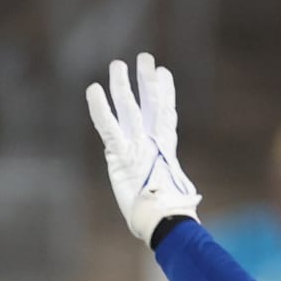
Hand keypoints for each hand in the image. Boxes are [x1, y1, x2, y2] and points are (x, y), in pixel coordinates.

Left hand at [86, 52, 201, 243]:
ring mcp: (137, 147)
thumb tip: (187, 203)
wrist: (165, 222)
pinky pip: (108, 126)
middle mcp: (152, 144)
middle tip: (146, 59)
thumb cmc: (169, 217)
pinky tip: (92, 89)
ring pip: (129, 109)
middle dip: (148, 81)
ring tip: (118, 64)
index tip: (164, 74)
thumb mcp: (175, 198)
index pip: (165, 117)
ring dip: (122, 85)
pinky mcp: (121, 155)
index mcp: (164, 153)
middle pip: (150, 105)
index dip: (164, 94)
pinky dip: (99, 108)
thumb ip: (177, 191)